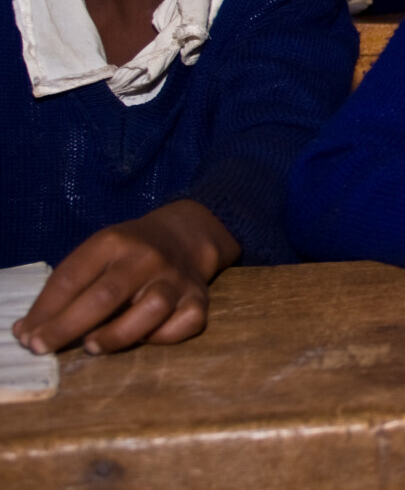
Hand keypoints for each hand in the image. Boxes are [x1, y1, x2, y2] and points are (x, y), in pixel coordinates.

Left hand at [12, 200, 239, 354]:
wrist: (184, 235)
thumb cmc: (128, 253)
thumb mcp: (96, 254)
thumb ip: (65, 288)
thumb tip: (27, 331)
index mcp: (114, 242)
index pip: (72, 278)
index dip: (46, 311)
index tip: (28, 337)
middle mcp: (147, 257)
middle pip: (106, 295)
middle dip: (68, 327)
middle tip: (44, 347)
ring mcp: (176, 278)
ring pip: (152, 308)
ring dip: (118, 334)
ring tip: (93, 346)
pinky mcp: (199, 298)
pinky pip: (187, 323)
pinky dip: (165, 336)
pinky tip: (146, 338)